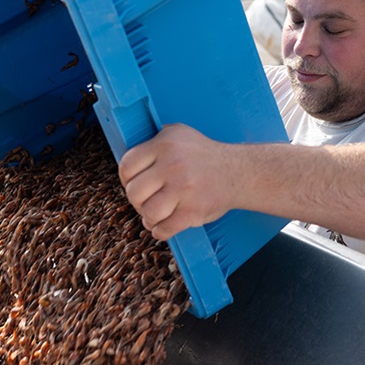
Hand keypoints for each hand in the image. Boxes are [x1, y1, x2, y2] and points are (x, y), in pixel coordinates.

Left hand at [118, 124, 241, 240]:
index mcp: (165, 145)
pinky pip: (164, 229)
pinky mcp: (194, 211)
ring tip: (157, 212)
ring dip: (149, 217)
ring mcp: (184, 189)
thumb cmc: (204, 155)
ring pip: (148, 213)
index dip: (126, 179)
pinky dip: (161, 231)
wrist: (238, 172)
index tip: (134, 184)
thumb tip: (129, 159)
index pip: (127, 166)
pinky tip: (165, 224)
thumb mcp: (178, 134)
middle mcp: (173, 165)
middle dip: (137, 200)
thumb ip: (153, 140)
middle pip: (134, 192)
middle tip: (147, 200)